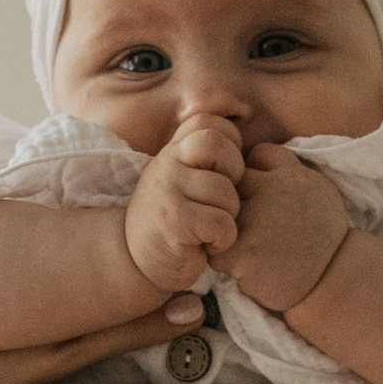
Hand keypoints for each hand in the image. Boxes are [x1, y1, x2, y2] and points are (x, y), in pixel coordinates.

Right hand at [123, 114, 243, 291]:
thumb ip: (202, 159)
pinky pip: (220, 221)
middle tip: (225, 197)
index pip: (208, 122)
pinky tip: (211, 244)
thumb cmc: (172, 222)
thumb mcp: (182, 180)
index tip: (224, 172)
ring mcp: (167, 190)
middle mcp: (167, 164)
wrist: (136, 262)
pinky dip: (224, 238)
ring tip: (214, 228)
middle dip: (234, 170)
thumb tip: (247, 142)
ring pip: (224, 189)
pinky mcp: (174, 222)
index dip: (229, 143)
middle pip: (215, 143)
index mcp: (173, 151)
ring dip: (230, 214)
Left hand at [228, 139, 352, 314]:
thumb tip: (252, 158)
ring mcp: (253, 221)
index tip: (260, 199)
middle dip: (230, 204)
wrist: (332, 278)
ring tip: (246, 248)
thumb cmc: (323, 235)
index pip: (253, 159)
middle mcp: (269, 191)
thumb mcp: (317, 187)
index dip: (252, 178)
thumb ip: (286, 167)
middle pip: (229, 187)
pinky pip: (213, 251)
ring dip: (223, 233)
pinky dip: (223, 262)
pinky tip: (243, 268)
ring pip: (216, 217)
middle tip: (248, 228)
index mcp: (288, 173)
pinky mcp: (242, 253)